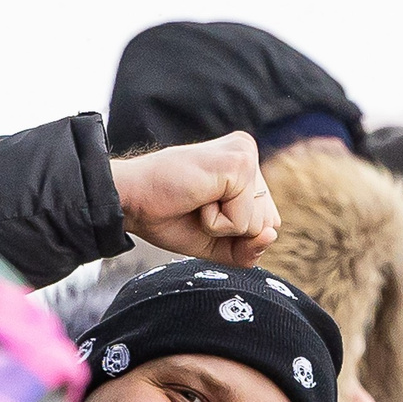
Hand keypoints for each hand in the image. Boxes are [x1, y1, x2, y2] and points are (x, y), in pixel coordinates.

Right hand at [109, 133, 279, 265]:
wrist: (130, 202)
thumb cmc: (168, 216)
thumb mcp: (217, 243)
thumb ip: (250, 248)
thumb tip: (272, 235)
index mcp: (244, 166)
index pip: (268, 222)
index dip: (235, 234)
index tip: (200, 210)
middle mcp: (248, 153)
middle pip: (269, 224)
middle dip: (230, 231)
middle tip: (196, 206)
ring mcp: (245, 155)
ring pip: (259, 225)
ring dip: (221, 227)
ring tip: (195, 202)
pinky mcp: (239, 163)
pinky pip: (243, 222)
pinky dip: (215, 224)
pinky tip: (196, 199)